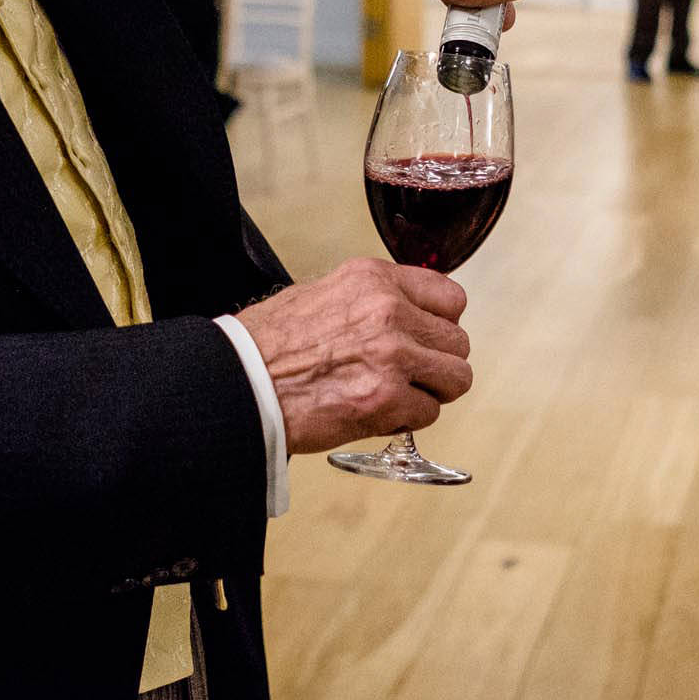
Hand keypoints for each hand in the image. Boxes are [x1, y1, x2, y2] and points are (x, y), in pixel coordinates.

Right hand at [234, 258, 472, 454]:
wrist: (240, 381)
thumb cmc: (270, 343)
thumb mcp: (327, 293)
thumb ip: (375, 300)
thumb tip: (411, 316)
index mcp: (375, 280)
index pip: (451, 298)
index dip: (441, 324)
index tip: (427, 338)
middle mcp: (390, 312)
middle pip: (458, 343)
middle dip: (436, 363)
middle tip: (407, 374)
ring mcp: (392, 356)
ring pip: (455, 379)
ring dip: (430, 393)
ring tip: (396, 394)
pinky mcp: (386, 400)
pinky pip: (428, 414)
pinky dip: (406, 419)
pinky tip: (375, 412)